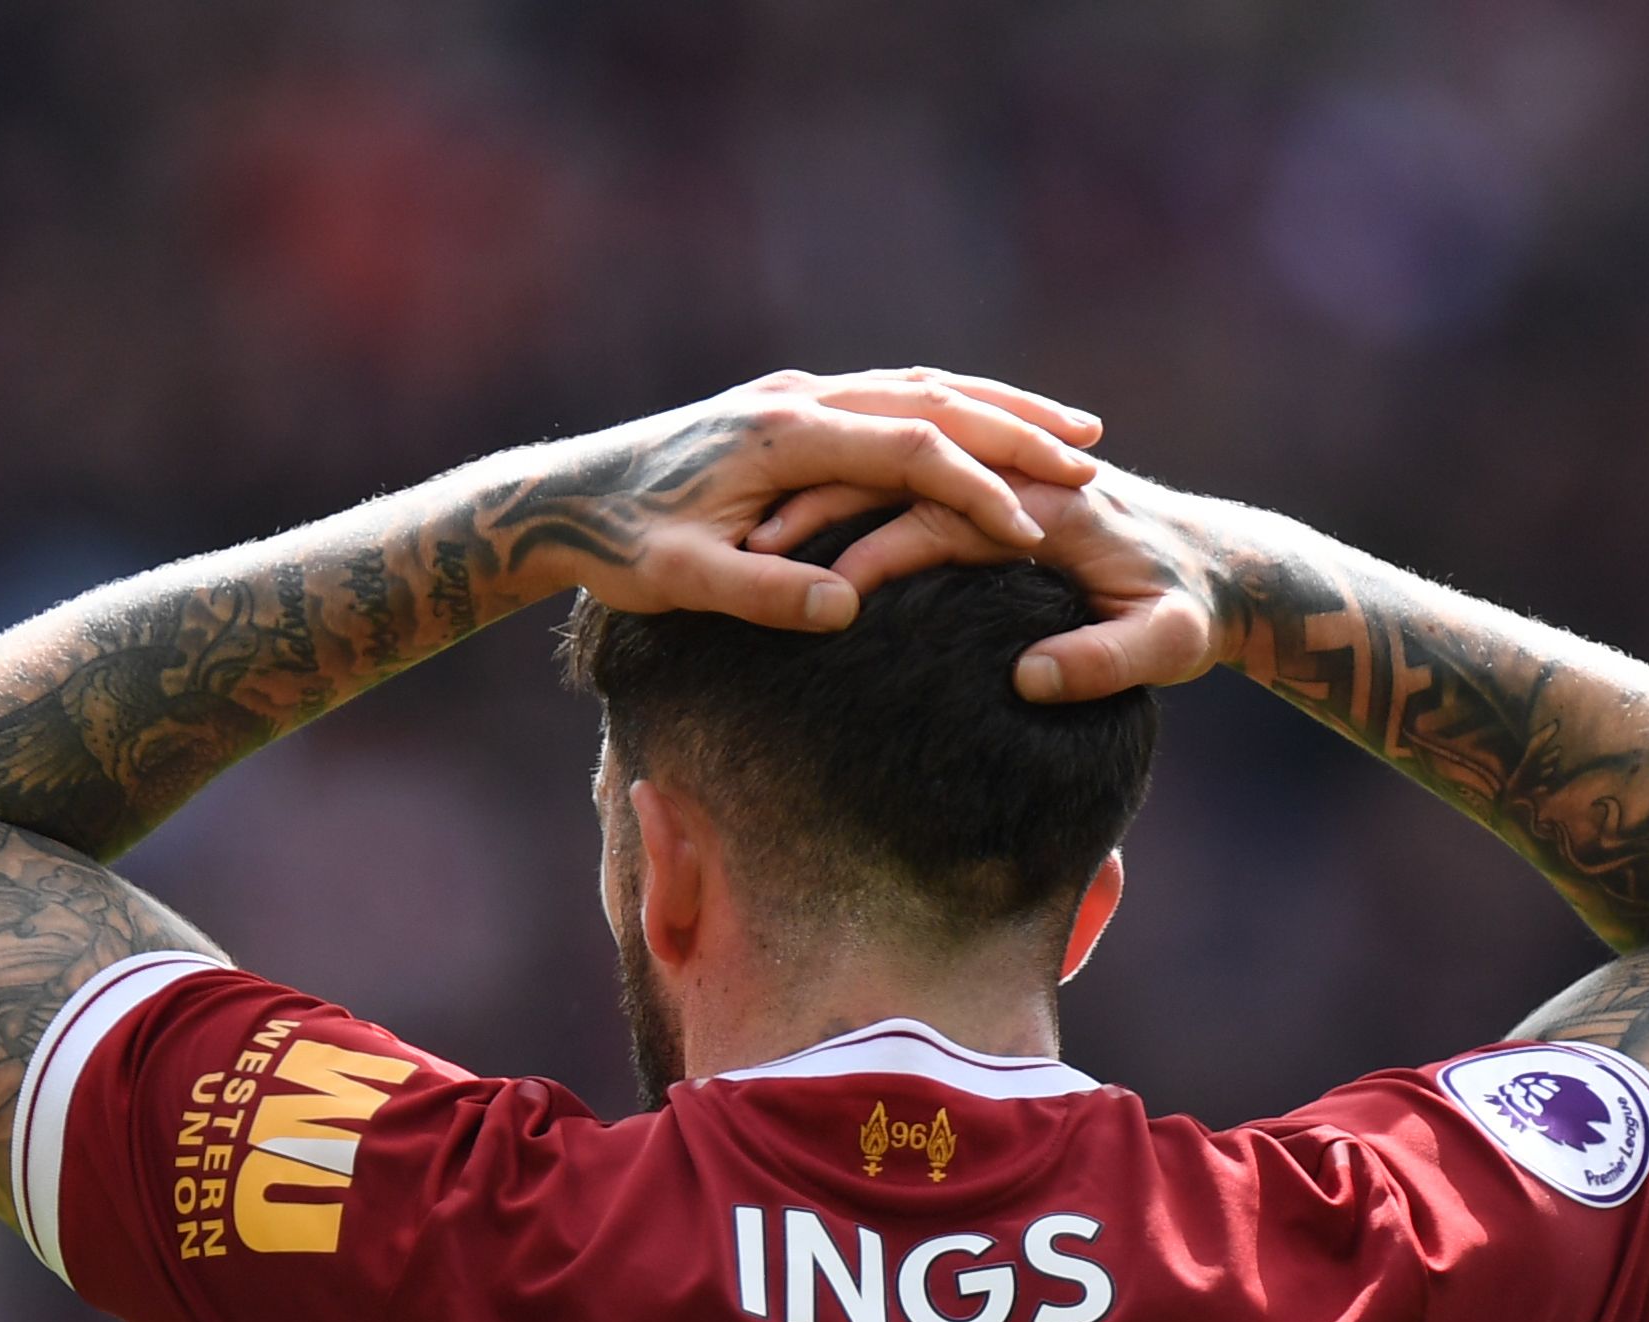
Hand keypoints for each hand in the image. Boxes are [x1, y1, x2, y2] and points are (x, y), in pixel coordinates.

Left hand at [515, 367, 1103, 631]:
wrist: (558, 498)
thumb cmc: (616, 545)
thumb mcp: (681, 581)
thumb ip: (763, 594)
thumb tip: (841, 608)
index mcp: (783, 434)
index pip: (907, 444)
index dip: (977, 483)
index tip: (1034, 523)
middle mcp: (796, 400)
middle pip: (931, 396)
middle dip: (1013, 424)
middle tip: (1090, 456)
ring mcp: (793, 395)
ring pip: (917, 385)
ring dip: (992, 407)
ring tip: (1066, 436)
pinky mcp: (787, 407)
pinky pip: (890, 395)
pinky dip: (950, 410)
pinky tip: (986, 435)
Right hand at [750, 463, 1243, 702]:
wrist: (1225, 568)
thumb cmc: (1194, 611)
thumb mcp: (1164, 645)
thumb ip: (1102, 662)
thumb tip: (1027, 682)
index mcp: (1055, 506)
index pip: (942, 514)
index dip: (875, 550)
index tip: (817, 590)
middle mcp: (1022, 480)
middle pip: (903, 478)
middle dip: (827, 508)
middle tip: (752, 544)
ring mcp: (1009, 482)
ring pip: (899, 471)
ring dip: (831, 496)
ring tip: (759, 535)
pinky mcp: (1001, 498)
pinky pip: (914, 485)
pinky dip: (860, 502)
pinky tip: (811, 534)